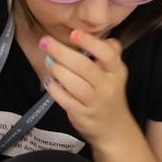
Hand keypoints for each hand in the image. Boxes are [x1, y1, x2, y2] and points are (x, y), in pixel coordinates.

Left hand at [41, 31, 134, 149]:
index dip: (90, 42)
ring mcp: (96, 101)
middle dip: (62, 52)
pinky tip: (48, 81)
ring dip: (57, 70)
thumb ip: (102, 54)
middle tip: (45, 42)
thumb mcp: (113, 73)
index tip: (73, 34)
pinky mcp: (83, 114)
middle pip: (85, 67)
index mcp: (117, 70)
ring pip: (75, 84)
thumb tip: (78, 34)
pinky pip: (66, 100)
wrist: (114, 128)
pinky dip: (55, 90)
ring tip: (48, 62)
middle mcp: (108, 85)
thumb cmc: (108, 93)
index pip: (108, 53)